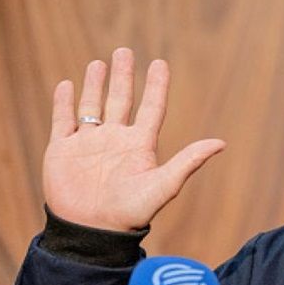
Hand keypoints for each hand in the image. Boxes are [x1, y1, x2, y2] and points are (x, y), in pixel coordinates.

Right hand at [42, 48, 225, 230]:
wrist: (92, 233)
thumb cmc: (130, 213)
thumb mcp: (163, 185)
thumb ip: (188, 162)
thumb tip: (221, 143)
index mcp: (140, 145)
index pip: (151, 108)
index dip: (156, 86)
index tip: (160, 63)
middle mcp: (115, 139)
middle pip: (120, 100)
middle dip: (122, 76)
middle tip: (124, 51)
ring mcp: (88, 144)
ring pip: (92, 106)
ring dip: (95, 85)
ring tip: (99, 63)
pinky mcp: (62, 150)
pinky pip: (63, 121)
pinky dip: (64, 103)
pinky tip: (66, 85)